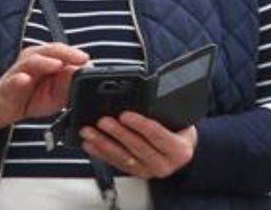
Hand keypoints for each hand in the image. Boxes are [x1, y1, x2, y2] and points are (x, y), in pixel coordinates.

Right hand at [0, 43, 88, 137]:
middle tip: (82, 59)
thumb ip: (70, 84)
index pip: (64, 51)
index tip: (91, 62)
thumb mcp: (56, 95)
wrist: (1, 108)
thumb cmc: (30, 97)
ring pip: (32, 61)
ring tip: (58, 65)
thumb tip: (86, 73)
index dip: (78, 55)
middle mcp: (33, 60)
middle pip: (51, 50)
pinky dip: (19, 80)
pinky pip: (13, 81)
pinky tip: (25, 80)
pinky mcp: (7, 86)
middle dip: (67, 53)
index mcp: (46, 60)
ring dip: (46, 62)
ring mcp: (19, 72)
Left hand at [80, 112, 197, 178]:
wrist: (181, 150)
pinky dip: (101, 153)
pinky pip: (115, 163)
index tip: (125, 115)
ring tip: (89, 132)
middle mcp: (164, 164)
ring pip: (123, 157)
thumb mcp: (180, 120)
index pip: (158, 135)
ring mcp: (149, 171)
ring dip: (103, 143)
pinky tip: (90, 144)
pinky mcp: (135, 173)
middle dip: (118, 133)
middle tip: (103, 121)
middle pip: (137, 147)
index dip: (140, 124)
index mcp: (179, 150)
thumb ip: (164, 112)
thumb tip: (143, 97)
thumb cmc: (179, 131)